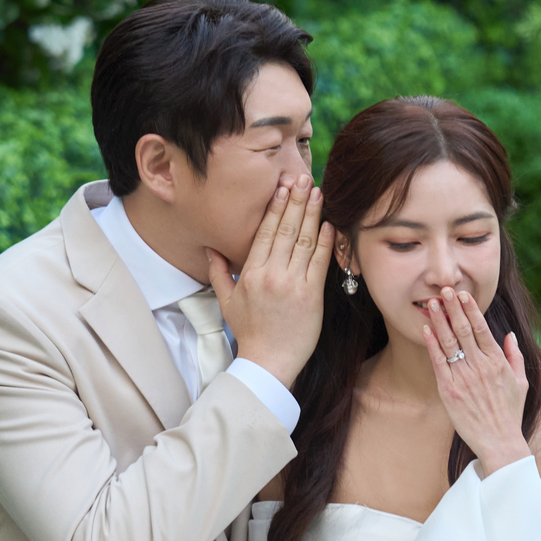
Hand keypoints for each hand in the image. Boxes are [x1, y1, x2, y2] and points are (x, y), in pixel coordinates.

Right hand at [208, 174, 333, 389]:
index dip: (275, 207)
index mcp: (250, 273)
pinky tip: (329, 222)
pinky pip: (319, 261)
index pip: (264, 232)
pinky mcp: (312, 296)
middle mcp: (271, 275)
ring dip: (311, 213)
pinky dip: (325, 240)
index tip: (282, 187)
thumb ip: (218, 272)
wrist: (268, 362)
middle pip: (284, 230)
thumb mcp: (226, 302)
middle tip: (303, 177)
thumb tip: (211, 249)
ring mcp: (292, 284)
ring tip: (318, 192)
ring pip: (303, 240)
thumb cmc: (249, 333)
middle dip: (295, 201)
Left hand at [422, 287, 529, 474]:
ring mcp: (463, 378)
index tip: (463, 294)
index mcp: (497, 362)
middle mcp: (480, 366)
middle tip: (444, 289)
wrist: (499, 441)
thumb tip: (509, 335)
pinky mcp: (449, 390)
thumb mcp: (520, 382)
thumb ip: (515, 356)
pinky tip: (425, 329)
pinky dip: (432, 344)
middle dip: (453, 308)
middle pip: (463, 330)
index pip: (482, 328)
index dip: (471, 309)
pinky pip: (438, 362)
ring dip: (440, 321)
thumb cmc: (510, 413)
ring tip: (432, 303)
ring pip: (449, 342)